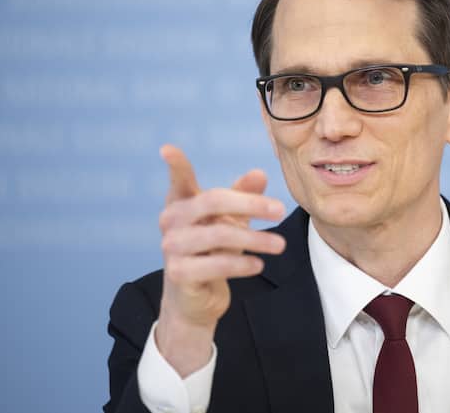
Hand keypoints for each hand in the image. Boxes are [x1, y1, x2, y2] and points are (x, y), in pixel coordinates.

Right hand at [154, 144, 285, 375]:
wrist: (195, 300)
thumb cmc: (212, 252)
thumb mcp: (230, 221)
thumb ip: (243, 197)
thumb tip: (259, 173)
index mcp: (180, 203)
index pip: (178, 180)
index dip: (175, 165)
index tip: (168, 149)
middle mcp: (171, 221)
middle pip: (213, 201)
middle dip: (251, 203)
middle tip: (281, 210)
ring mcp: (172, 248)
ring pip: (219, 235)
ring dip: (256, 239)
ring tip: (280, 245)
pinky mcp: (180, 274)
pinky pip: (217, 264)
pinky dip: (243, 264)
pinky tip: (259, 264)